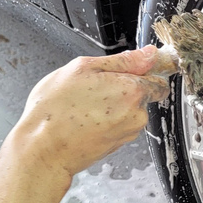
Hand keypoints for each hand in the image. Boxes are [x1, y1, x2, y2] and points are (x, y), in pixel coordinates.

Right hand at [9, 47, 171, 177]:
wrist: (44, 149)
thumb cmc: (56, 109)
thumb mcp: (83, 68)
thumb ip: (122, 60)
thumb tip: (149, 54)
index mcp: (132, 90)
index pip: (157, 77)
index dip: (144, 70)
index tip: (131, 69)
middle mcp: (137, 114)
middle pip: (143, 94)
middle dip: (125, 87)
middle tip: (95, 86)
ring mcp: (129, 132)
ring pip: (130, 110)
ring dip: (114, 105)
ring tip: (85, 105)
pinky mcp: (119, 145)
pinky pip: (120, 125)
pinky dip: (107, 120)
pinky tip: (85, 119)